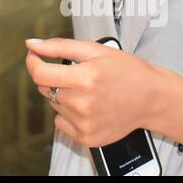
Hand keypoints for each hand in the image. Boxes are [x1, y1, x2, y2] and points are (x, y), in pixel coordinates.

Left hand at [24, 37, 161, 148]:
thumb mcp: (94, 50)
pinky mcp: (87, 138)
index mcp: (85, 78)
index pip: (39, 73)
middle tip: (76, 75)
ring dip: (63, 95)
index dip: (32, 61)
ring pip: (54, 104)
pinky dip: (68, 114)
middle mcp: (83, 104)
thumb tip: (31, 44)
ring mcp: (84, 124)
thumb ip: (58, 46)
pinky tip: (88, 107)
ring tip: (88, 91)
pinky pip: (61, 122)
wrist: (151, 99)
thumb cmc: (125, 70)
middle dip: (54, 78)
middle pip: (45, 88)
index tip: (35, 56)